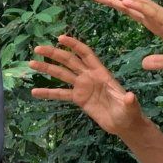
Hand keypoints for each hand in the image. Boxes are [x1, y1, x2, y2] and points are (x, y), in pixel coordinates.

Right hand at [30, 34, 144, 136]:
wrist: (124, 124)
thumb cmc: (129, 112)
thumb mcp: (130, 107)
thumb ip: (129, 101)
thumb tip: (131, 97)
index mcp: (101, 73)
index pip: (85, 54)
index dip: (74, 45)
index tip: (60, 38)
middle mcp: (89, 76)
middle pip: (69, 61)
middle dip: (54, 54)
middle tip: (38, 48)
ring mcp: (82, 87)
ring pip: (62, 75)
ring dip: (47, 69)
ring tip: (31, 63)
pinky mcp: (78, 99)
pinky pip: (61, 94)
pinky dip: (48, 93)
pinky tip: (35, 92)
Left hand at [90, 0, 162, 73]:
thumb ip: (157, 61)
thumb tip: (143, 64)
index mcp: (158, 24)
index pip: (132, 11)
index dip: (115, 4)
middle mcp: (159, 17)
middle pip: (130, 2)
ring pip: (137, 3)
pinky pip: (150, 13)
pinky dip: (137, 6)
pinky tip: (123, 1)